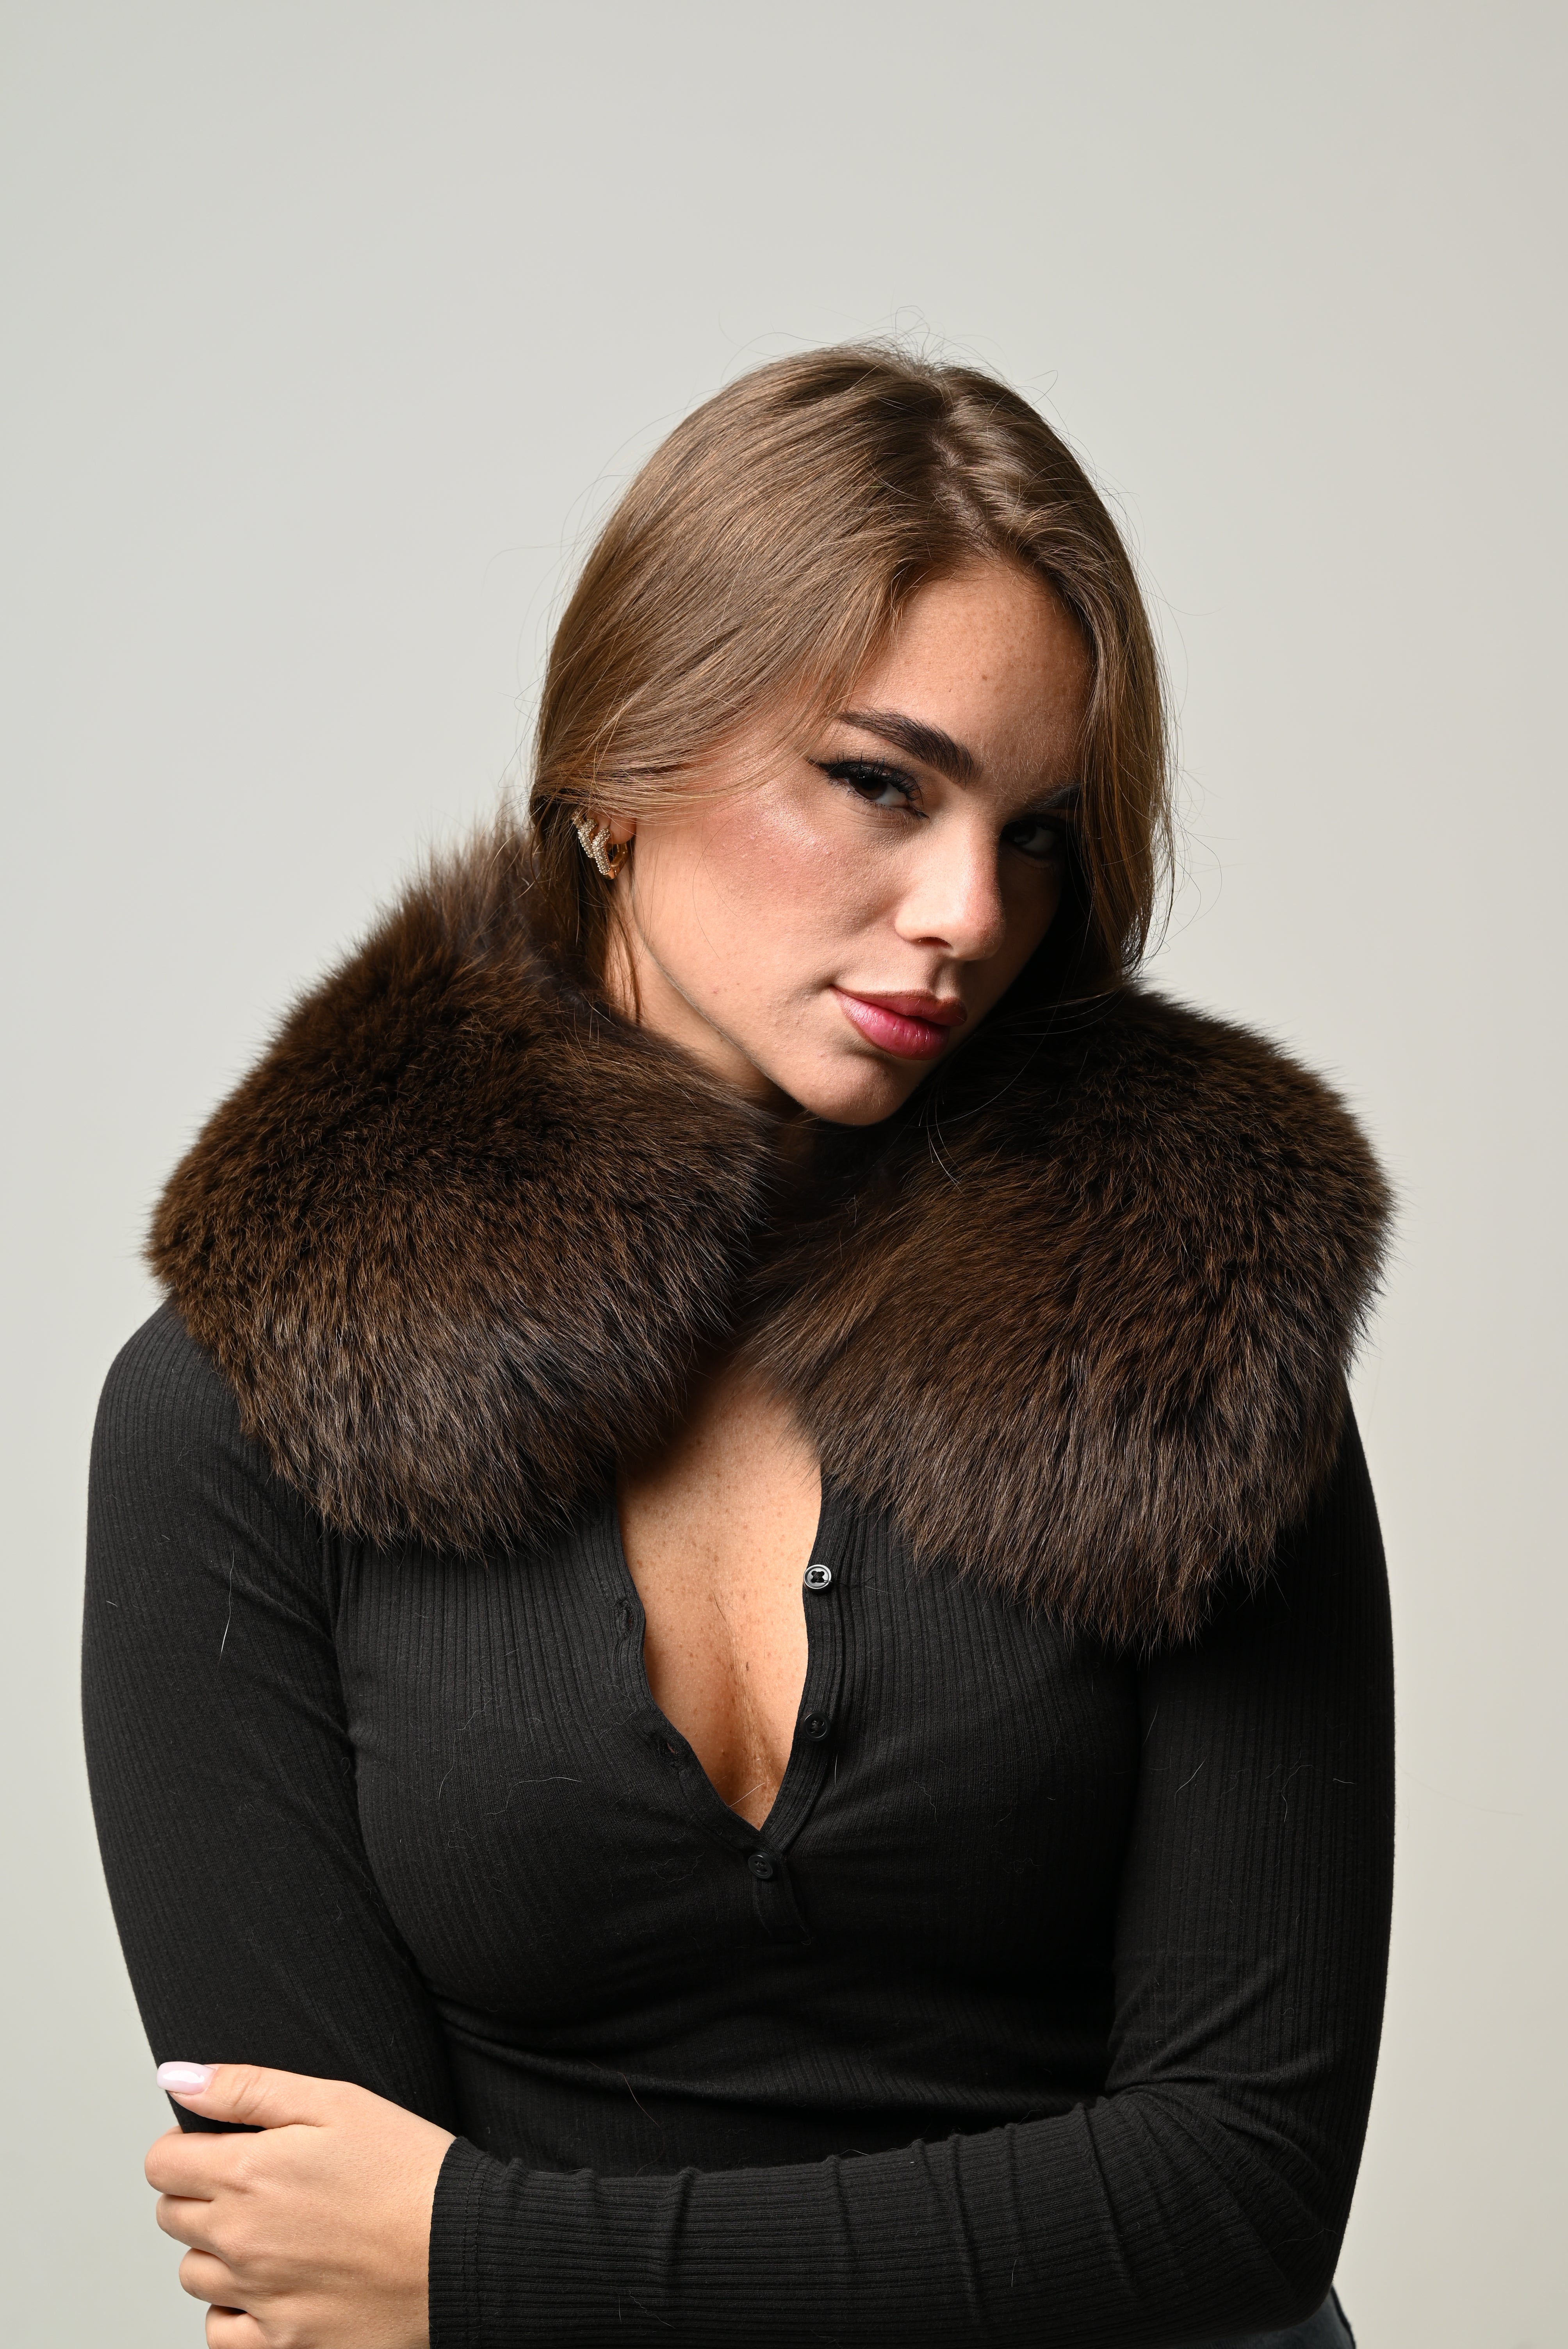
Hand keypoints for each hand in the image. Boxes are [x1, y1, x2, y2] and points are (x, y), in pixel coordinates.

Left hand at [145, 2061, 454, 2347]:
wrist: (466, 2248)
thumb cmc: (408, 2166)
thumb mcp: (335, 2101)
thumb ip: (247, 2088)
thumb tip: (177, 2076)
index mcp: (247, 2174)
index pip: (162, 2164)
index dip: (183, 2146)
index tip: (217, 2144)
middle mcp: (240, 2240)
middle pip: (172, 2216)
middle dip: (200, 2192)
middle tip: (258, 2182)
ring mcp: (259, 2298)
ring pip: (194, 2275)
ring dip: (217, 2251)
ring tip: (275, 2231)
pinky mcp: (284, 2344)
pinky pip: (222, 2333)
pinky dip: (235, 2311)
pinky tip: (274, 2285)